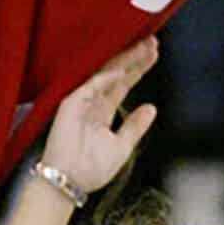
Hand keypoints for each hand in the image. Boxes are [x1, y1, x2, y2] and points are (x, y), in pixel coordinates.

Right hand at [40, 36, 159, 194]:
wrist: (69, 183)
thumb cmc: (91, 170)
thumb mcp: (123, 147)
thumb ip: (135, 126)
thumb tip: (151, 108)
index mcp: (103, 112)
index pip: (123, 84)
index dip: (138, 69)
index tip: (154, 54)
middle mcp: (92, 103)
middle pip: (117, 74)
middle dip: (135, 58)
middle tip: (152, 41)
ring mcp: (81, 102)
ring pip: (105, 75)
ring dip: (124, 61)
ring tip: (143, 46)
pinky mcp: (70, 105)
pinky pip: (89, 87)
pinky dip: (105, 78)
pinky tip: (122, 70)